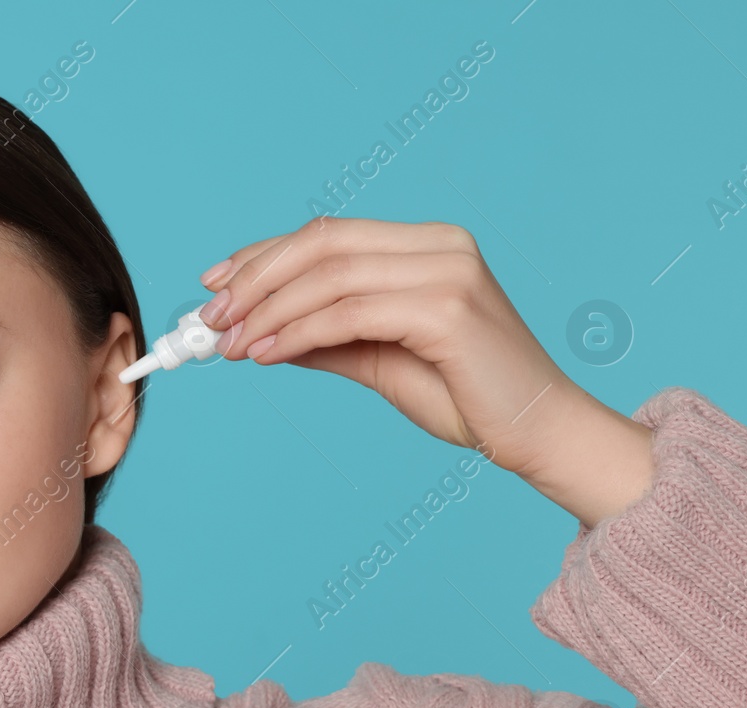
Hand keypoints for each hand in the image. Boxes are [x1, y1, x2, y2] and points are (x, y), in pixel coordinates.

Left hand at [196, 215, 655, 527]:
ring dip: (267, 312)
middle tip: (209, 319)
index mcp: (426, 245)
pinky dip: (297, 332)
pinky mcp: (447, 310)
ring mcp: (446, 272)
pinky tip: (265, 356)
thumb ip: (326, 337)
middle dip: (255, 279)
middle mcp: (439, 245)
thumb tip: (258, 331)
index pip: (328, 234)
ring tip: (228, 346)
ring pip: (329, 276)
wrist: (537, 434)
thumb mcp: (379, 358)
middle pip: (322, 243)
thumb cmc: (467, 398)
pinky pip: (349, 313)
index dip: (263, 255)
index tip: (212, 284)